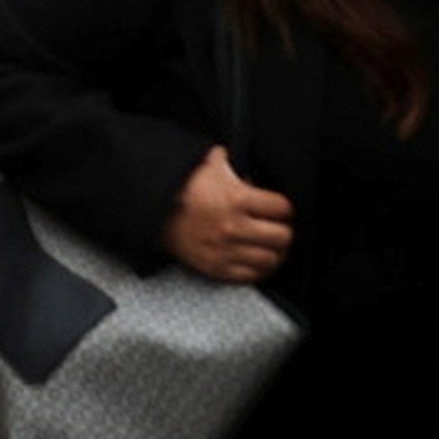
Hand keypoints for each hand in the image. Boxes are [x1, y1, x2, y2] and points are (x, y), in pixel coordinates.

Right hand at [161, 146, 292, 283]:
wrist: (154, 208)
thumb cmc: (184, 185)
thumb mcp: (211, 163)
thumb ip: (236, 161)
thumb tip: (252, 162)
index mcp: (238, 198)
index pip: (283, 209)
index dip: (284, 208)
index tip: (280, 210)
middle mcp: (234, 227)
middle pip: (282, 237)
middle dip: (283, 231)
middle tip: (279, 228)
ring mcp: (225, 250)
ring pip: (270, 260)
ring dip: (274, 253)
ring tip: (271, 246)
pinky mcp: (216, 267)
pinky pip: (250, 276)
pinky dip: (258, 270)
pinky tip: (257, 260)